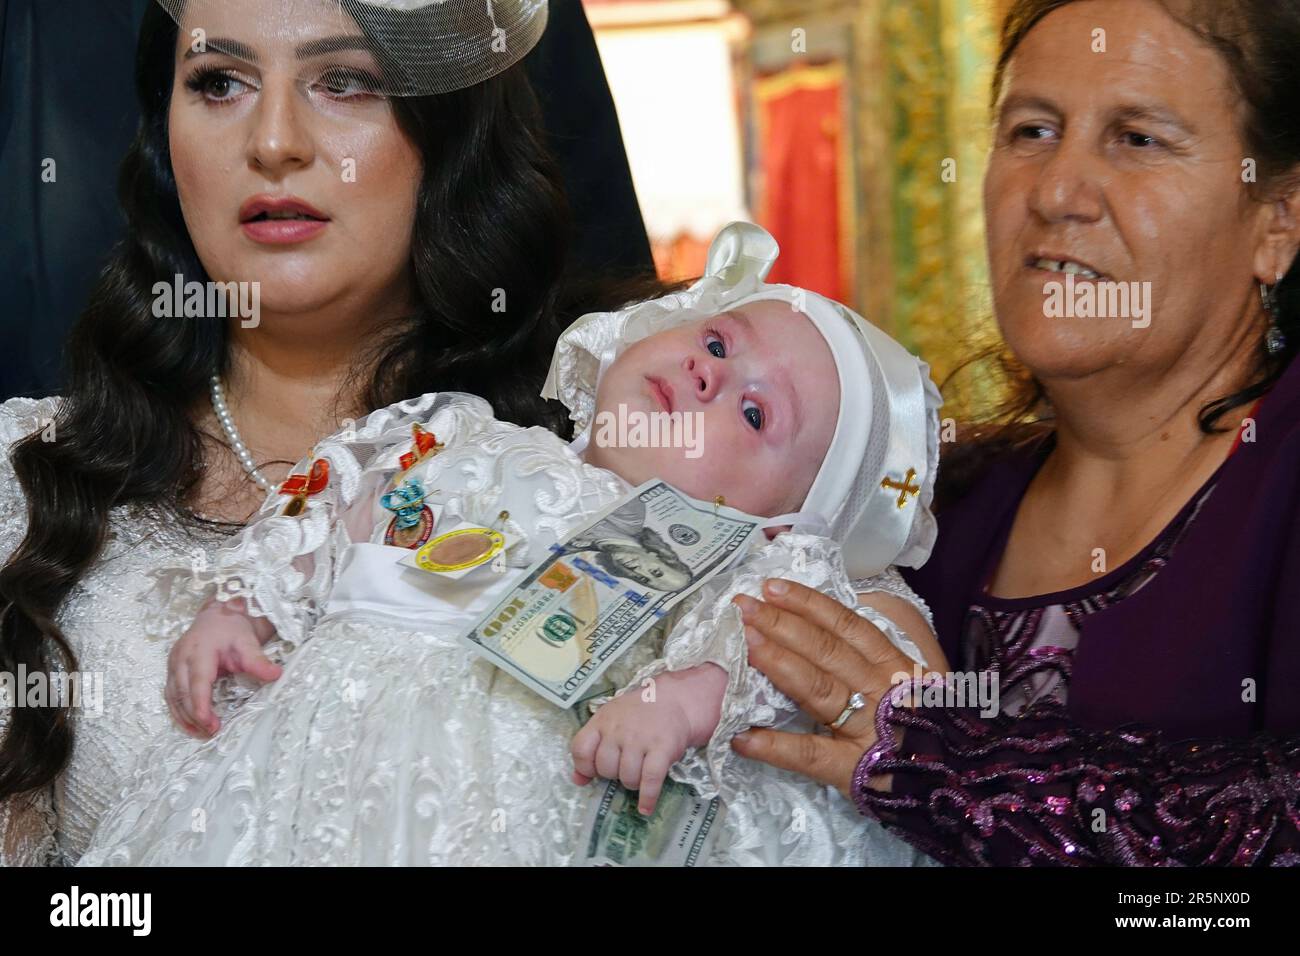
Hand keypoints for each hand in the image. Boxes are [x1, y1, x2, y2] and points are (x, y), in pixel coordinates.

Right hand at [165, 598, 282, 737]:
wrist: (219, 614)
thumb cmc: (233, 629)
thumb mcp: (248, 642)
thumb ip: (258, 660)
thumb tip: (277, 675)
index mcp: (199, 651)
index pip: (197, 683)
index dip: (201, 706)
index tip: (210, 724)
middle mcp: (181, 658)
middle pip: (183, 693)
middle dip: (195, 716)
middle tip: (211, 732)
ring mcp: (173, 664)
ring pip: (173, 696)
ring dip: (184, 717)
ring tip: (201, 733)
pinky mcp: (172, 669)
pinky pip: (170, 694)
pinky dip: (178, 711)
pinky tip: (189, 724)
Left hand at [570, 664, 726, 815]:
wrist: (675, 700)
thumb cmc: (639, 713)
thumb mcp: (610, 721)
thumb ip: (591, 747)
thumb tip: (577, 780)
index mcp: (603, 721)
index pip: (581, 749)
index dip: (585, 766)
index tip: (594, 770)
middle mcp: (619, 730)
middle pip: (605, 768)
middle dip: (614, 774)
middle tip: (625, 766)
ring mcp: (640, 739)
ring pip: (627, 777)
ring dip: (632, 783)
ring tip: (640, 775)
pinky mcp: (662, 748)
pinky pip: (650, 780)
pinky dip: (648, 797)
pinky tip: (646, 807)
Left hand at [729, 579, 946, 798]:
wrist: (965, 787)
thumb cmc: (936, 733)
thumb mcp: (916, 688)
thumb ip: (878, 663)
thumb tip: (825, 631)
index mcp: (896, 668)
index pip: (848, 626)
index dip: (809, 604)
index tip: (773, 587)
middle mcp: (882, 691)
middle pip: (826, 650)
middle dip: (782, 624)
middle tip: (743, 606)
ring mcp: (868, 729)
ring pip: (818, 689)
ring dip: (778, 664)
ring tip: (744, 646)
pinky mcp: (855, 771)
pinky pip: (812, 756)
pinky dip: (776, 747)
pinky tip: (742, 738)